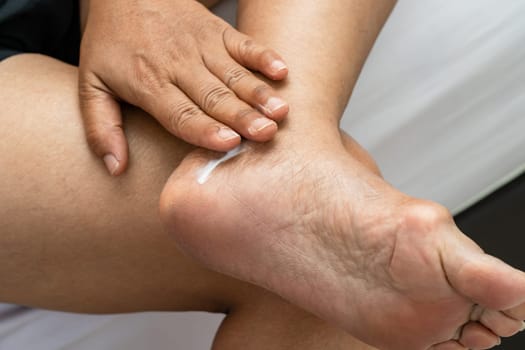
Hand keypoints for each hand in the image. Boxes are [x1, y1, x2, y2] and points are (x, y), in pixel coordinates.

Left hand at [79, 0, 288, 174]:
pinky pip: (243, 43)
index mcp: (149, 83)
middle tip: (265, 134)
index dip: (205, 129)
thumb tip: (115, 169)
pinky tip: (282, 70)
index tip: (229, 143)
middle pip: (214, 97)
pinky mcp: (217, 31)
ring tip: (280, 112)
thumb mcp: (90, 84)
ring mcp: (201, 46)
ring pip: (234, 74)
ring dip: (259, 93)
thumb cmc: (110, 42)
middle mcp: (179, 65)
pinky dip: (264, 55)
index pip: (180, 113)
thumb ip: (100, 128)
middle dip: (242, 117)